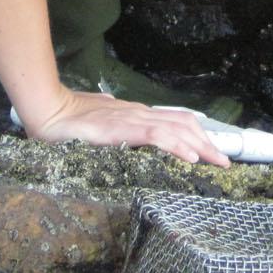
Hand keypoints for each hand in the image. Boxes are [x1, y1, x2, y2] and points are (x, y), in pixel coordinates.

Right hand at [24, 88, 230, 167]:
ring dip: (200, 145)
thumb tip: (121, 131)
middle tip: (224, 161)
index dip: (196, 134)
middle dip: (207, 142)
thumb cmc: (68, 122)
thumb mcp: (98, 127)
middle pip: (183, 122)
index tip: (211, 151)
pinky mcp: (121, 128)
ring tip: (217, 160)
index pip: (173, 120)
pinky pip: (155, 136)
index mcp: (134, 114)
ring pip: (175, 127)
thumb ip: (113, 128)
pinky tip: (189, 157)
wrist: (48, 111)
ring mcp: (131, 119)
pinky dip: (176, 145)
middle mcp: (138, 113)